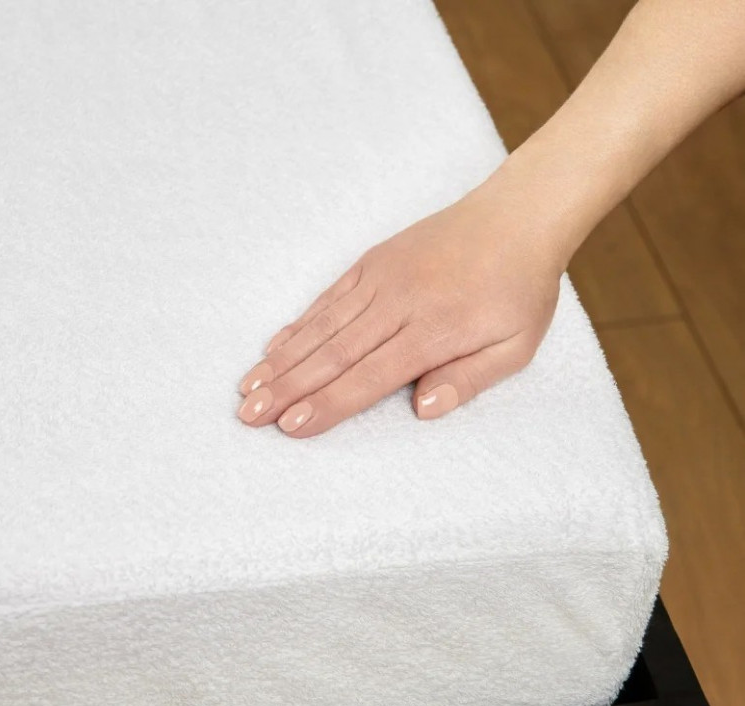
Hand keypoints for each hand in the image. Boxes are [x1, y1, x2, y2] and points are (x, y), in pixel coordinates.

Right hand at [236, 160, 567, 437]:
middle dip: (287, 388)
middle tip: (247, 415)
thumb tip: (423, 410)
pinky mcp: (372, 263)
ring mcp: (380, 280)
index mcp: (433, 331)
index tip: (291, 426)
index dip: (328, 404)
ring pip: (321, 327)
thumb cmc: (520, 288)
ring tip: (247, 387)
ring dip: (282, 360)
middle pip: (333, 354)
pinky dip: (299, 325)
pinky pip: (328, 299)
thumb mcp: (516, 346)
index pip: (369, 376)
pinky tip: (275, 346)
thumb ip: (468, 379)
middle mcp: (398, 305)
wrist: (516, 217)